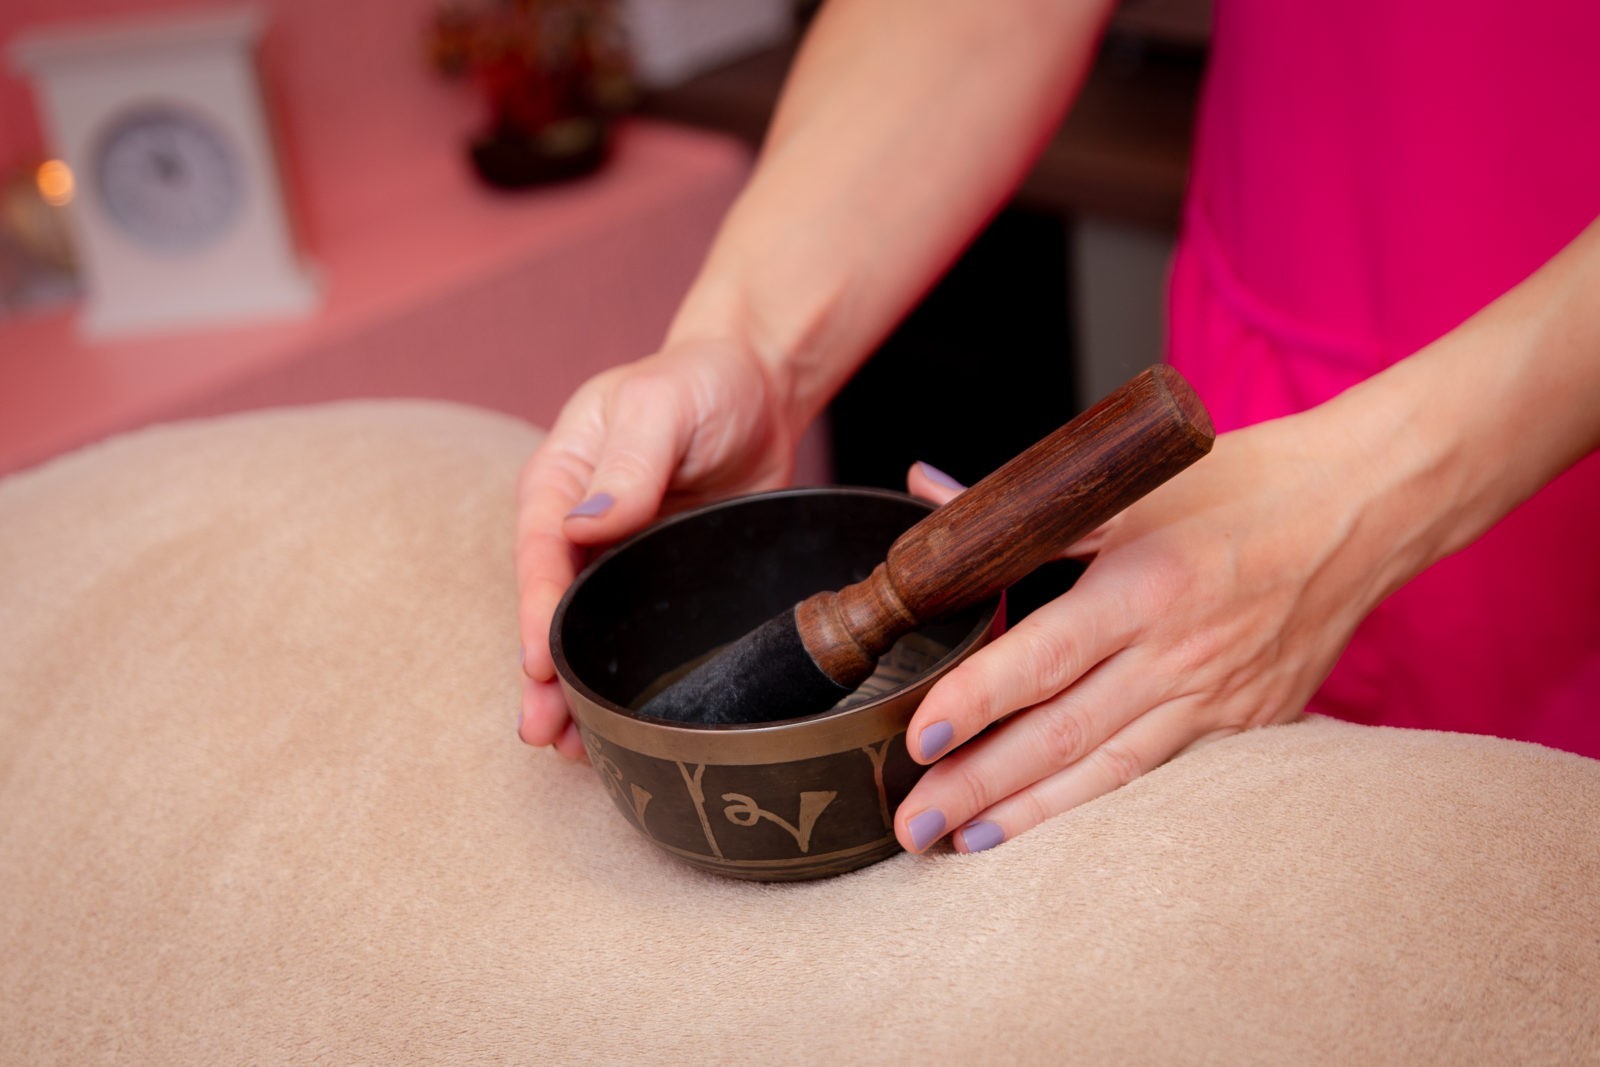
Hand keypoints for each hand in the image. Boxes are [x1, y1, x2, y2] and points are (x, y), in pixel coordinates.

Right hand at [515, 339, 800, 757]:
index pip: (539, 551)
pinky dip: (628, 683)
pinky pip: (640, 640)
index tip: (537, 663)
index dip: (536, 611)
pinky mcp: (663, 585)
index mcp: (560, 480)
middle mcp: (579, 528)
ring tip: (577, 752)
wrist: (758, 387)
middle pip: (553, 610)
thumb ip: (629, 463)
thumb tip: (587, 524)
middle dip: (543, 675)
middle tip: (543, 733)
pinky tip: (627, 728)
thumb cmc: (700, 383)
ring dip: (579, 692)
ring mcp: (621, 562)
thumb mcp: (661, 405)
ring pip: (591, 636)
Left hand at [894, 412, 1392, 853]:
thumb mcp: (1135, 485)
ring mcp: (1216, 697)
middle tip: (913, 822)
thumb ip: (1030, 505)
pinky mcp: (1248, 723)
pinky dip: (1101, 803)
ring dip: (1032, 814)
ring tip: (965, 842)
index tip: (919, 737)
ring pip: (1109, 771)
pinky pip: (1162, 773)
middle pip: (1062, 733)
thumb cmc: (1244, 486)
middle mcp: (1178, 652)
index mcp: (1145, 583)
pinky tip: (1052, 827)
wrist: (1362, 511)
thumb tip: (932, 492)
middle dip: (981, 784)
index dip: (976, 699)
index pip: (1043, 656)